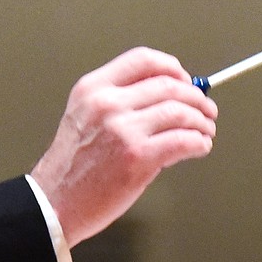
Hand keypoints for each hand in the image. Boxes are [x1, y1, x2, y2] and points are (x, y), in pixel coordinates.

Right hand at [30, 47, 217, 247]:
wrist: (55, 201)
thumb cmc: (71, 165)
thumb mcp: (85, 116)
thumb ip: (119, 101)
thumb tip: (167, 98)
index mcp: (93, 88)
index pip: (142, 60)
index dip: (171, 66)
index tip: (184, 77)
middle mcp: (108, 103)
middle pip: (168, 84)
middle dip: (195, 96)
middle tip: (206, 107)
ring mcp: (123, 130)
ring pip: (180, 111)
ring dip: (201, 120)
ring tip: (205, 129)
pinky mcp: (138, 157)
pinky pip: (183, 141)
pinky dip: (199, 142)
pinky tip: (200, 146)